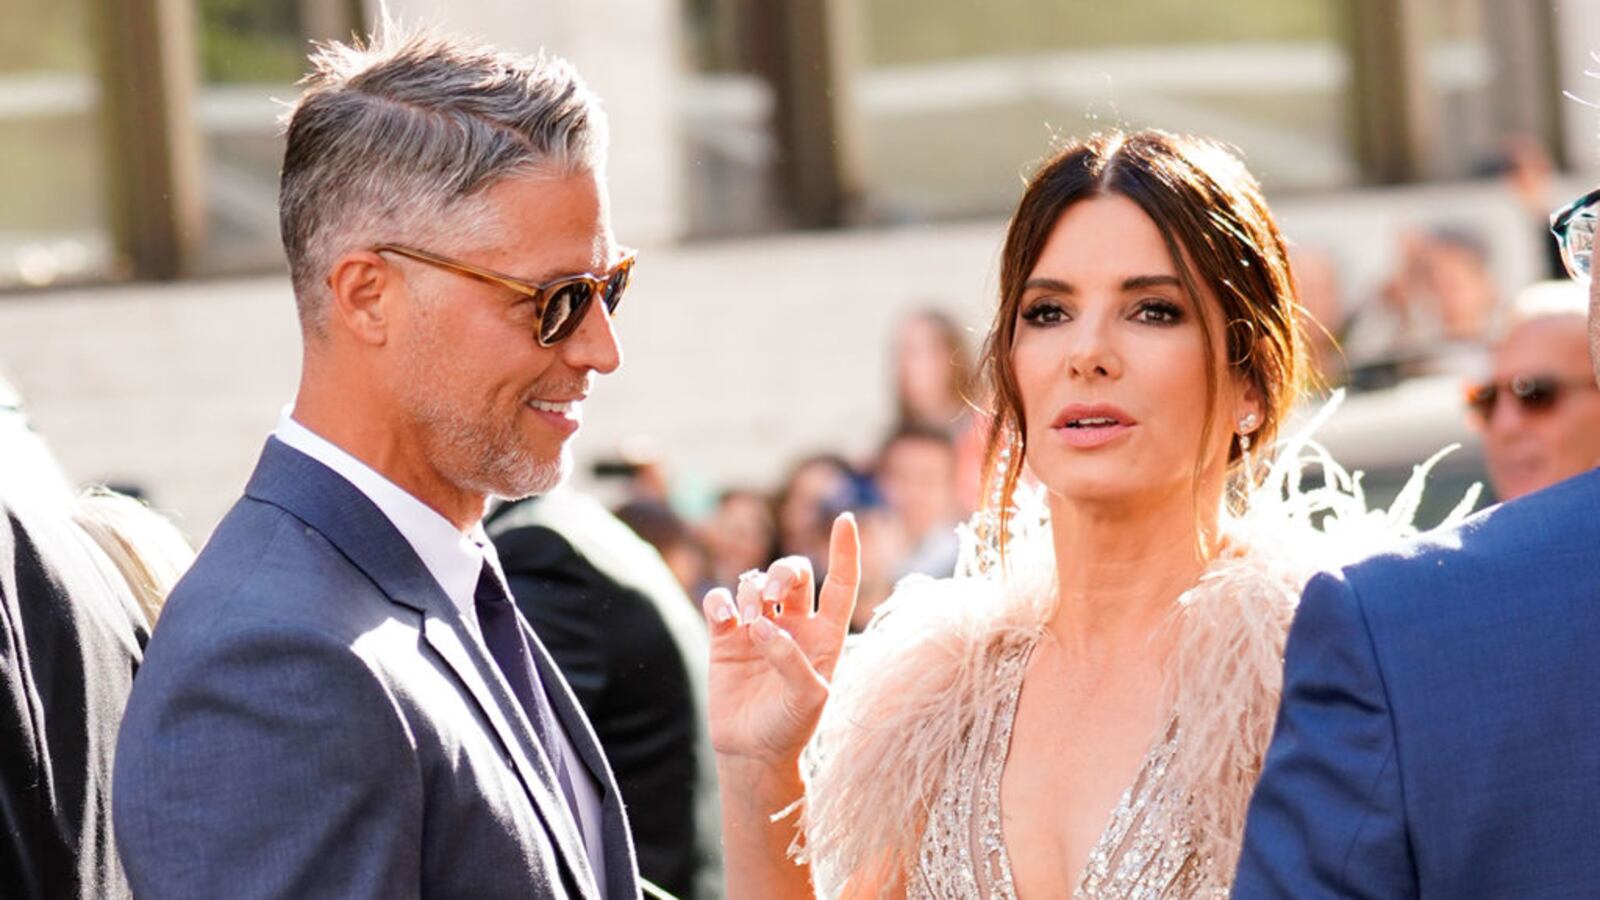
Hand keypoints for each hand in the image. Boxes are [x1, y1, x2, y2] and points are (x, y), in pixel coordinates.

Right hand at [702, 513, 859, 768]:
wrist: (752, 753)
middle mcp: (793, 625)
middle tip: (771, 593)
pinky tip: (723, 617)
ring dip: (751, 591)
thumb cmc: (790, 729)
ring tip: (747, 619)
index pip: (840, 583)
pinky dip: (720, 600)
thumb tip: (764, 626)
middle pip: (793, 574)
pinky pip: (720, 601)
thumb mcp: (808, 701)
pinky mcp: (725, 638)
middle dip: (782, 571)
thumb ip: (793, 662)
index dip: (844, 552)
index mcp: (825, 635)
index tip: (844, 520)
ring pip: (754, 583)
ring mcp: (757, 628)